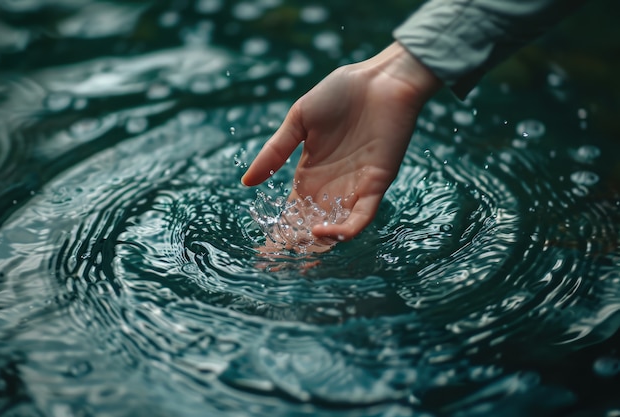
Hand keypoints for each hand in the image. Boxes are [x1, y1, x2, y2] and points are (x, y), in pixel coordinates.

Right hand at [242, 42, 441, 243]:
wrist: (381, 79)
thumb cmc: (341, 93)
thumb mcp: (298, 121)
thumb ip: (275, 152)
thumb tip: (246, 182)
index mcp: (310, 174)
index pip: (292, 212)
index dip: (278, 231)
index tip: (261, 251)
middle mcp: (331, 187)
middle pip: (311, 226)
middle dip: (295, 246)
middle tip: (275, 265)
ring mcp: (355, 188)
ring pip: (337, 228)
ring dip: (319, 245)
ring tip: (297, 257)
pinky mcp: (377, 185)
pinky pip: (361, 216)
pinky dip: (344, 229)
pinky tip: (321, 232)